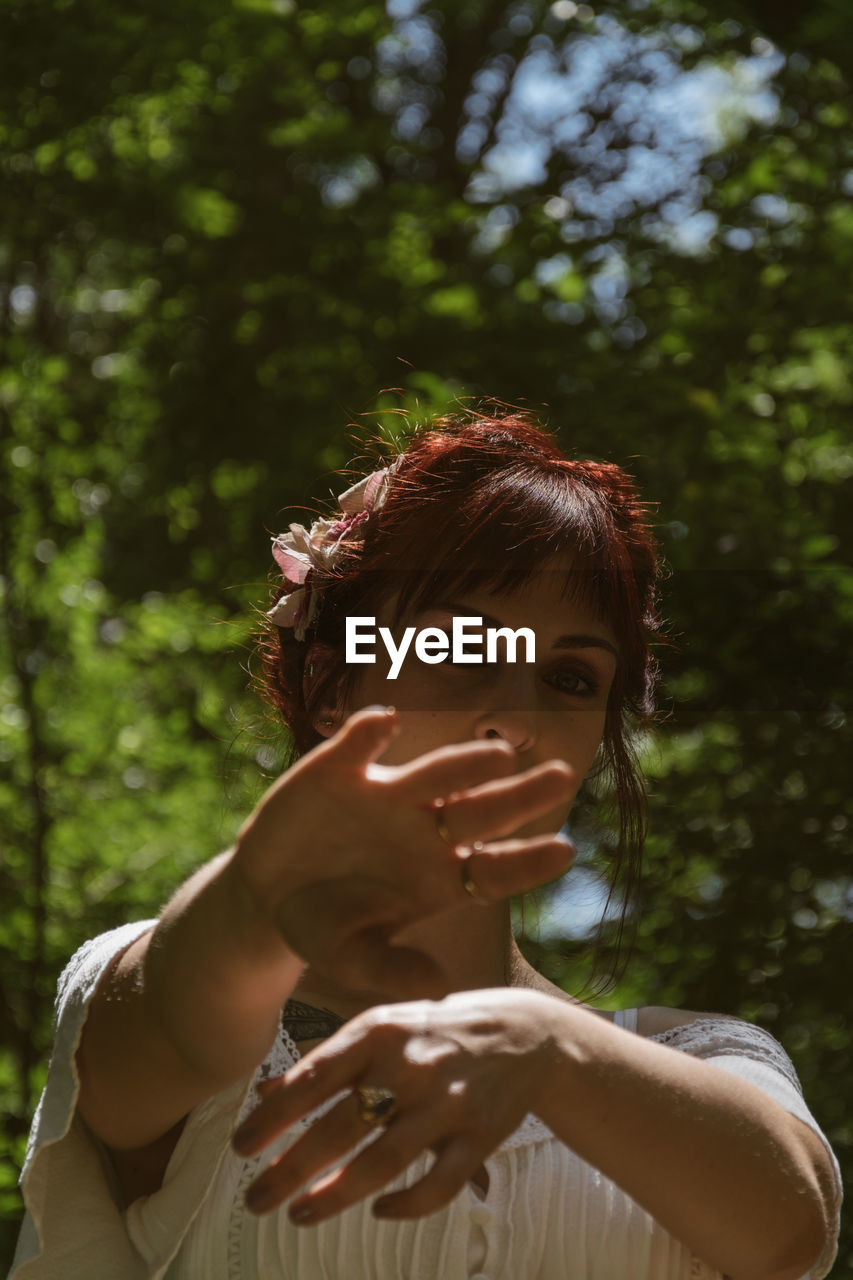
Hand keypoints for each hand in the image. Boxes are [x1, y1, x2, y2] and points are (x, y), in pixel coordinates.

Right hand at [232, 704, 574, 996]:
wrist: (266, 895)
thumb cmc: (322, 929)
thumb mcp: (351, 957)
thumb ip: (392, 970)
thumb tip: (441, 989)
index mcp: (439, 876)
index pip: (494, 868)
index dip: (528, 860)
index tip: (565, 850)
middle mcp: (425, 828)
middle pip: (482, 810)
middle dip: (520, 796)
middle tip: (562, 779)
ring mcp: (387, 795)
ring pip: (435, 773)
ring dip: (465, 763)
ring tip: (498, 756)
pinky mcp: (342, 769)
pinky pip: (361, 744)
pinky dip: (370, 731)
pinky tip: (385, 721)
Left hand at [233, 988, 559, 1222]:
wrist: (527, 1032)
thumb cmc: (440, 1030)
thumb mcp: (385, 1028)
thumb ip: (330, 1059)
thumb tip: (267, 1091)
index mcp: (381, 1031)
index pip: (315, 1078)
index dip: (274, 1117)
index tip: (240, 1148)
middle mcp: (411, 1065)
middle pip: (341, 1127)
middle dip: (290, 1168)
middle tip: (255, 1200)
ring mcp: (447, 1103)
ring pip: (382, 1161)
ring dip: (334, 1195)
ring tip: (297, 1215)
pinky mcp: (480, 1136)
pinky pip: (437, 1184)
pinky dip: (405, 1204)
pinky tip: (378, 1210)